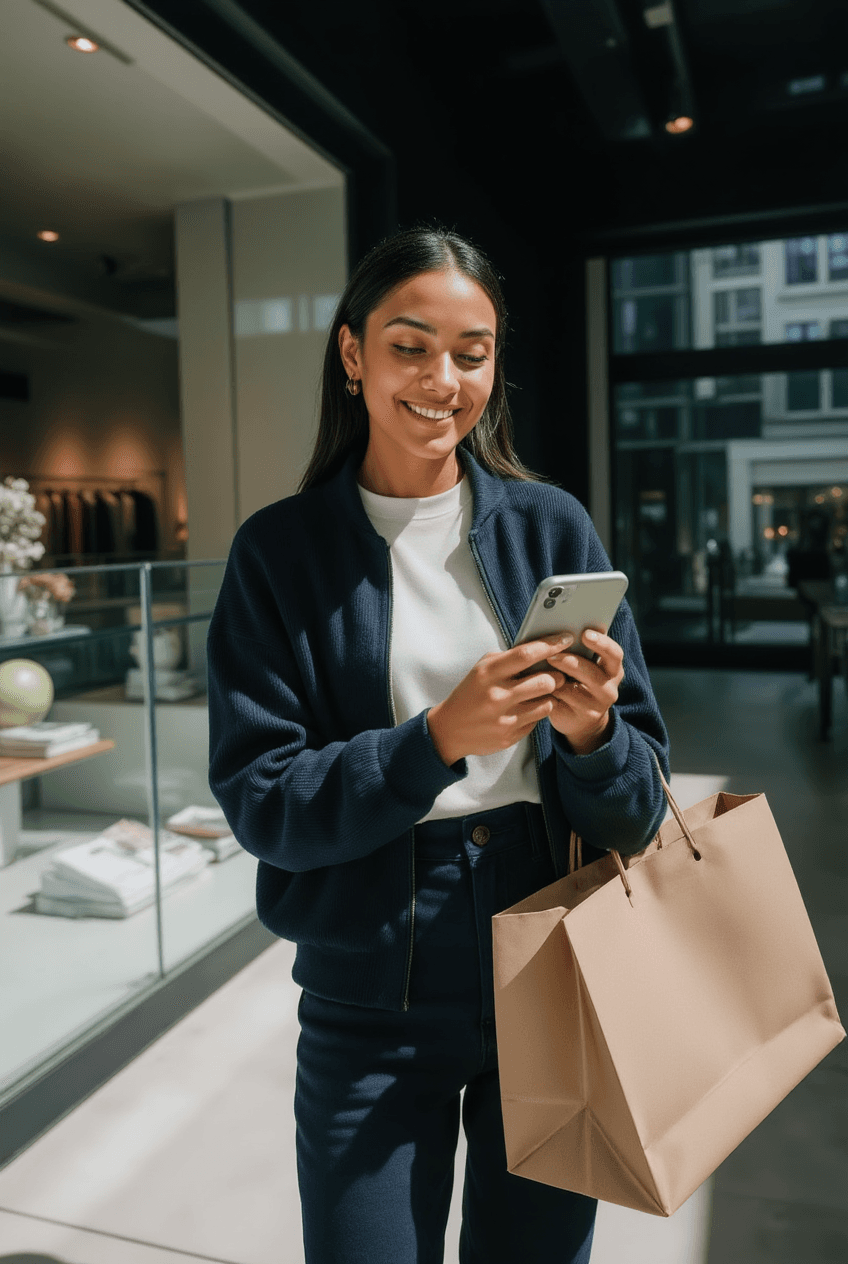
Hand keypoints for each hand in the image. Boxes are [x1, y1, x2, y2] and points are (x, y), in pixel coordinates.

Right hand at [427, 637, 569, 766]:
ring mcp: (504, 719)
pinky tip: (528, 707)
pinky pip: (537, 720)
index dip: (551, 645)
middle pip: (545, 681)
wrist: (450, 729)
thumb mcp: (481, 669)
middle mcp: (497, 696)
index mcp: (488, 673)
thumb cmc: (470, 693)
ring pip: (546, 703)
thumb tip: (540, 647)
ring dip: (549, 695)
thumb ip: (507, 658)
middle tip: (557, 673)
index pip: (526, 654)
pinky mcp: (510, 737)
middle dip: (557, 675)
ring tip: (543, 691)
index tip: (566, 638)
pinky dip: (537, 711)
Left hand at [545, 628, 623, 754]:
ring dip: (558, 676)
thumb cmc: (575, 681)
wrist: (578, 717)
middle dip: (573, 661)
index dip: (601, 643)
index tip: (585, 633)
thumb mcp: (581, 664)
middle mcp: (610, 687)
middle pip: (595, 673)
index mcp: (612, 668)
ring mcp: (598, 705)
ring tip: (543, 665)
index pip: (614, 654)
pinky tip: (538, 684)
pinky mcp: (582, 717)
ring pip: (577, 689)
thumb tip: (556, 629)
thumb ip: (576, 649)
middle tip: (553, 653)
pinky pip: (563, 703)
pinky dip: (550, 691)